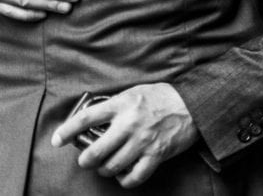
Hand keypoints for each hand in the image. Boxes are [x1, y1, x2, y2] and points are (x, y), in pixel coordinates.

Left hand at [52, 83, 198, 187]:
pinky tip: (124, 174)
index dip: (67, 131)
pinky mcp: (156, 154)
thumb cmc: (165, 97)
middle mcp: (130, 124)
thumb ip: (117, 104)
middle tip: (86, 160)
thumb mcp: (137, 92)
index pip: (86, 119)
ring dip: (104, 170)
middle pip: (94, 151)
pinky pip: (133, 177)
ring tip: (106, 167)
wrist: (195, 104)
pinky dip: (124, 180)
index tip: (57, 140)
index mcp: (123, 104)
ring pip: (111, 166)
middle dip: (85, 160)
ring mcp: (143, 141)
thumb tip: (95, 118)